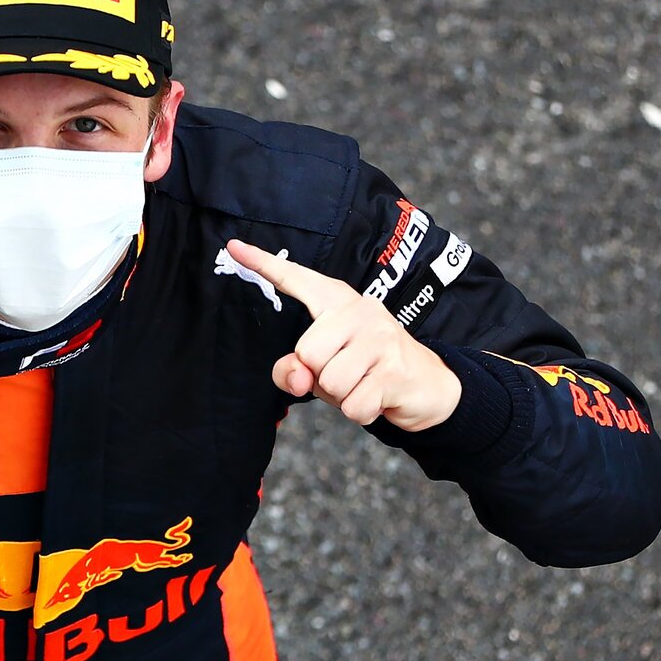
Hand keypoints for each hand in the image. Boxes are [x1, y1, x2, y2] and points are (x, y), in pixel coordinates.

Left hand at [226, 239, 461, 429]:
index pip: (296, 279)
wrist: (427, 385)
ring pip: (330, 383)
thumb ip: (294, 370)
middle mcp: (360, 310)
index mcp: (337, 302)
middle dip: (320, 377)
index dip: (264, 265)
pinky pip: (353, 406)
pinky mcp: (395, 370)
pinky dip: (360, 413)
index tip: (233, 248)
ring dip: (341, 397)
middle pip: (307, 352)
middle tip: (347, 373)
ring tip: (362, 384)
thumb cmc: (366, 370)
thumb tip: (298, 378)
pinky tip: (378, 398)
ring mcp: (381, 338)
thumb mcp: (324, 368)